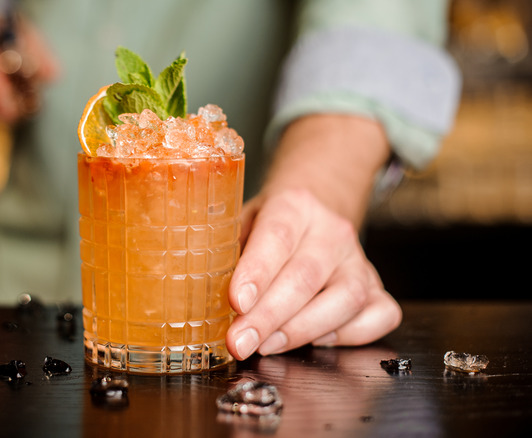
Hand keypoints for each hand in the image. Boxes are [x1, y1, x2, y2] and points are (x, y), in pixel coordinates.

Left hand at [225, 114, 402, 359]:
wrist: (316, 209)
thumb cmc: (269, 226)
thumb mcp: (240, 223)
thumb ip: (225, 252)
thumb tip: (189, 292)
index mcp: (294, 205)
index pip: (277, 236)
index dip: (257, 271)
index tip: (236, 302)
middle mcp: (332, 230)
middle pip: (306, 276)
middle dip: (270, 316)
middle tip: (239, 341)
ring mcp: (359, 260)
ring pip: (347, 298)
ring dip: (303, 330)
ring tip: (268, 345)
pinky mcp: (377, 287)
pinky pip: (379, 315)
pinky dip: (350, 335)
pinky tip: (317, 340)